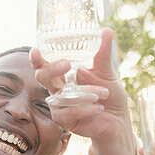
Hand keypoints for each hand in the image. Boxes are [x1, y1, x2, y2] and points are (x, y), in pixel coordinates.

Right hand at [31, 29, 136, 154]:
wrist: (119, 122)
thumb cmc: (110, 96)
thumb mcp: (107, 72)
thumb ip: (103, 53)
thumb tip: (105, 30)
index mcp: (63, 77)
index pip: (44, 66)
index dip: (37, 60)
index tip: (35, 51)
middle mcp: (58, 91)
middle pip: (42, 78)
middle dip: (51, 69)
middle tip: (67, 64)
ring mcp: (60, 108)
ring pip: (61, 97)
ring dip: (84, 93)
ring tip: (104, 92)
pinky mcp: (67, 124)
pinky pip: (69, 114)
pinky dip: (85, 109)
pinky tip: (98, 107)